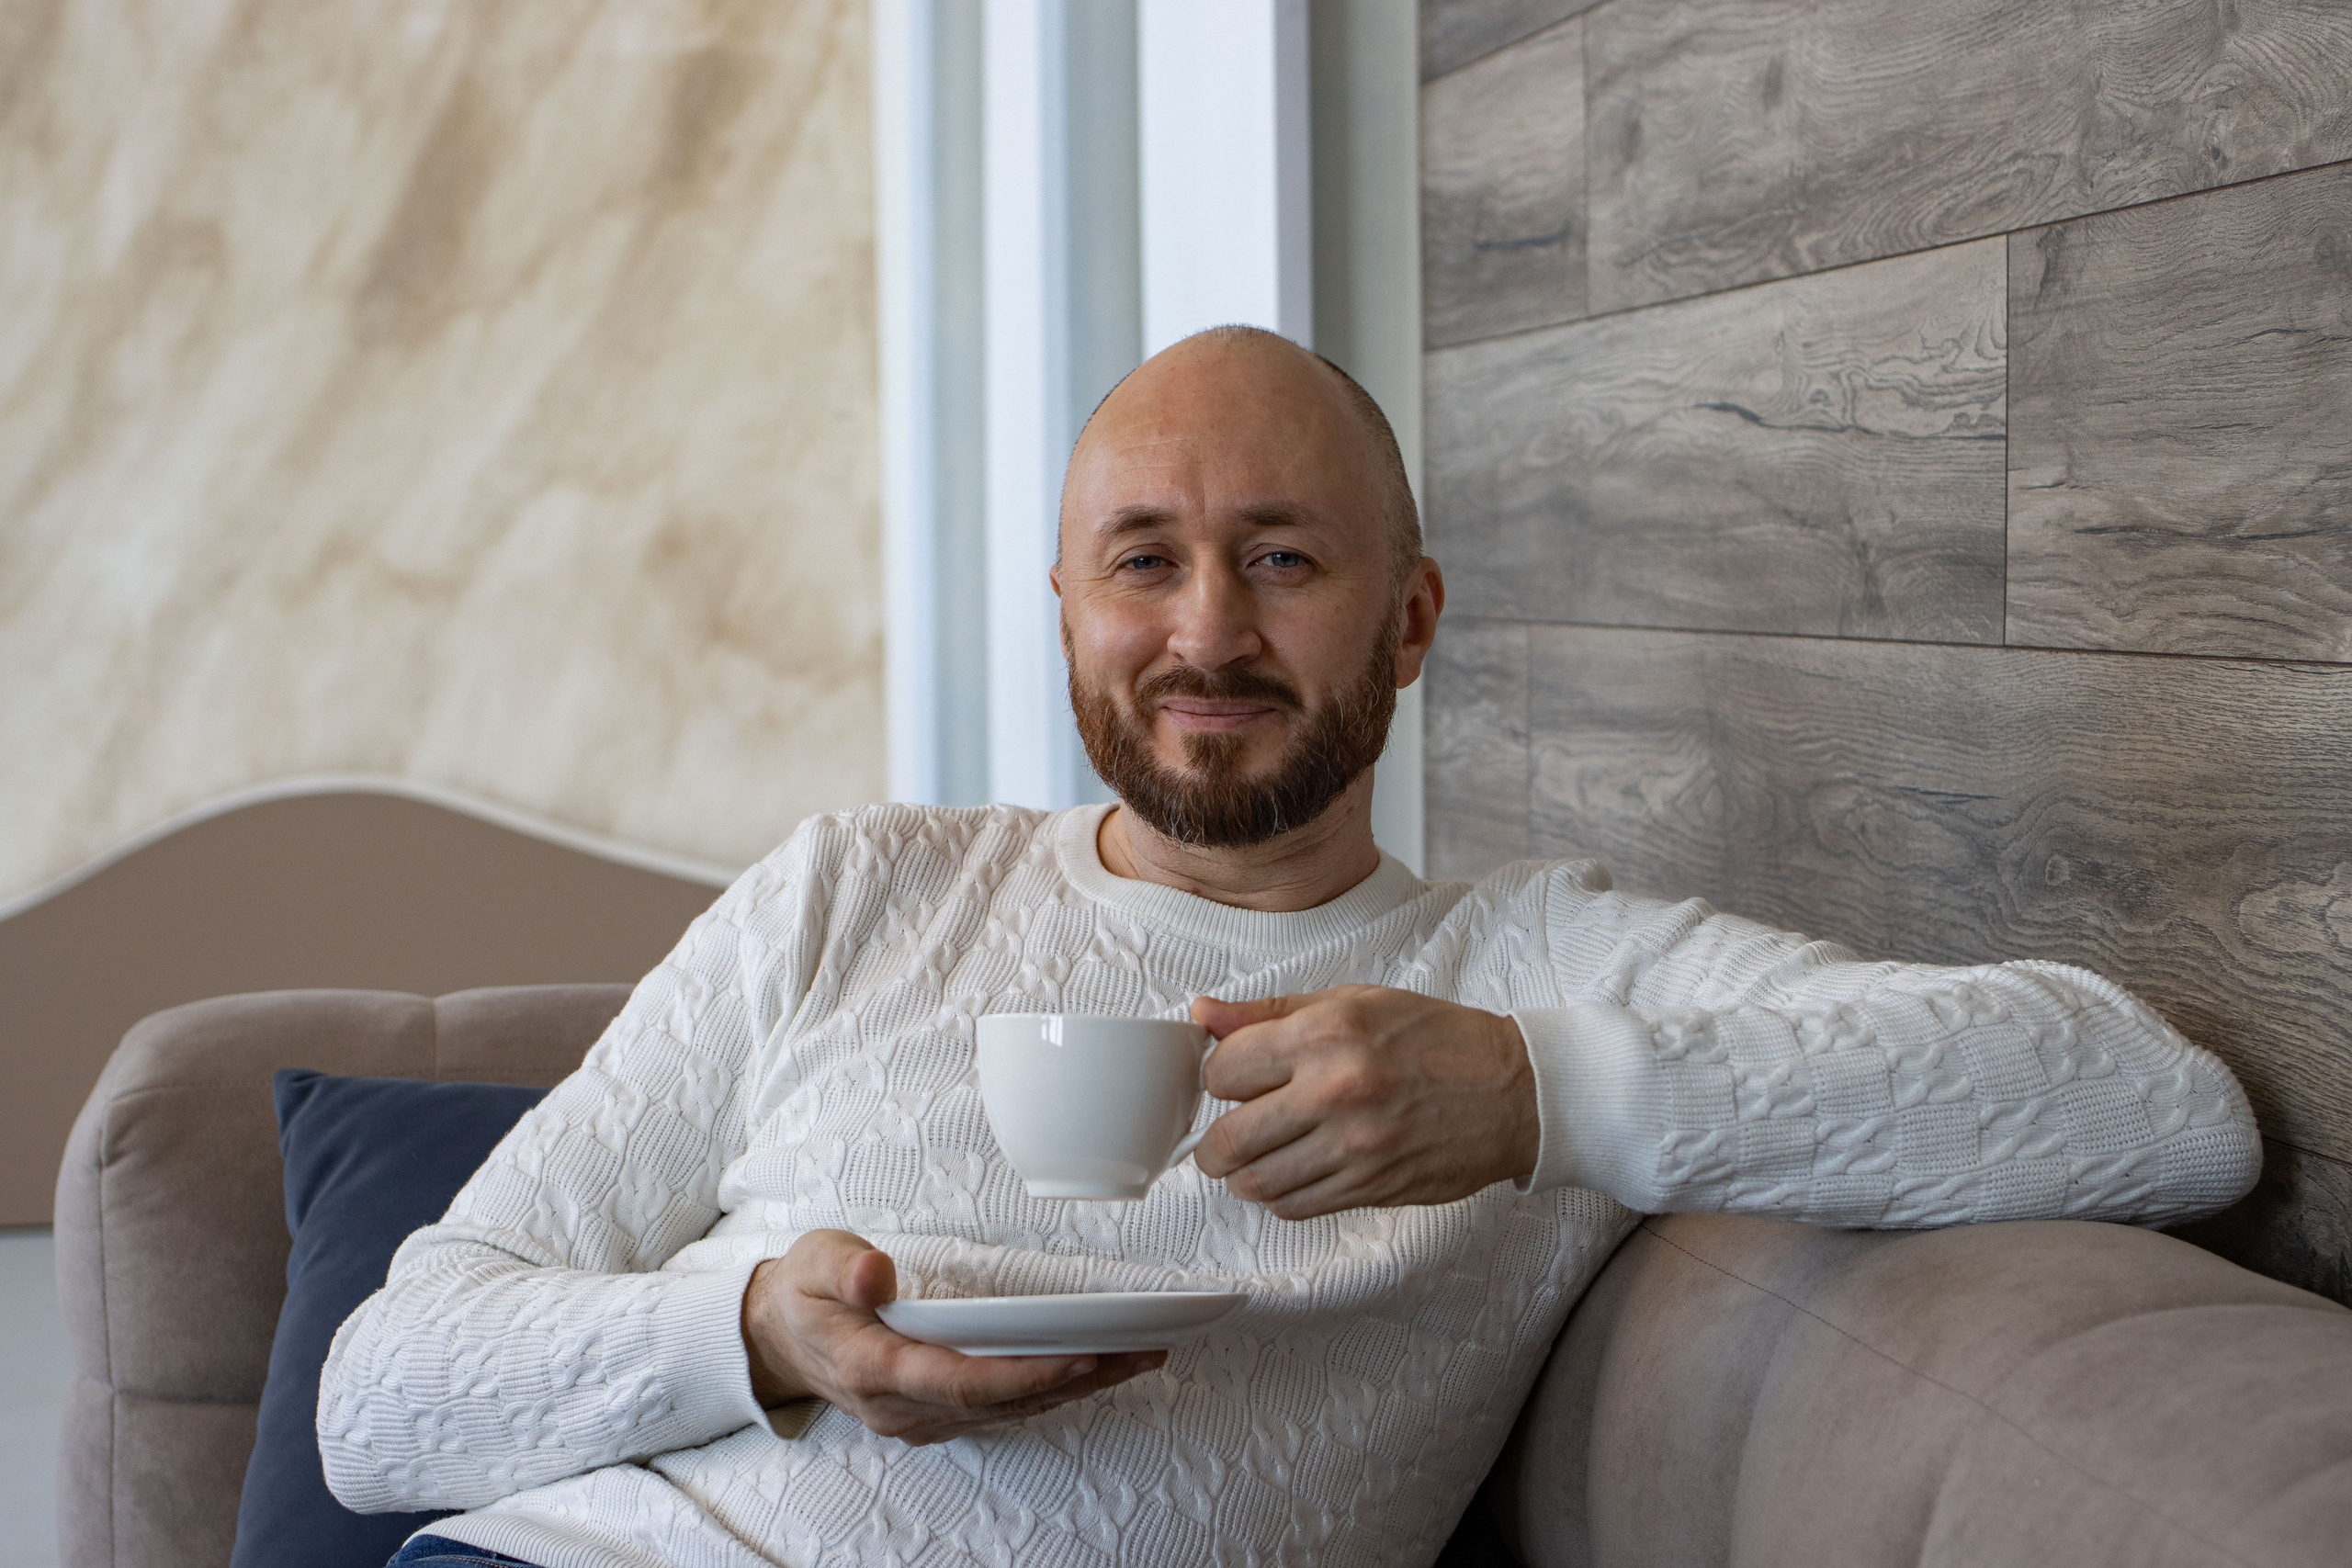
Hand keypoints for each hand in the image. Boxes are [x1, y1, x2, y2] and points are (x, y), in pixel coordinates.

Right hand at [741, 1231, 1163, 1444]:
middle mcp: (900, 1407)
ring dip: (1074, 1389)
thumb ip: (845, 1268)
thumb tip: (876, 1276)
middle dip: (1074, 1380)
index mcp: (873, 1368)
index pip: (960, 1381)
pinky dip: (1049, 1391)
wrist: (778, 1336)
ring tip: (1136, 1358)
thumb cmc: (804, 1290)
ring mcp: (918, 1418)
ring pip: (1008, 1411)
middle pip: (1000, 1403)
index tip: (1081, 1357)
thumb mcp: (813, 1260)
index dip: (1024, 1375)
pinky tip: (1093, 1370)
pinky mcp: (934, 1414)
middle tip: (1139, 1353)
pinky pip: (1000, 1409)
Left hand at [1191, 986, 1537, 1219]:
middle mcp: (1335, 1092)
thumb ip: (1270, 1013)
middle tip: (1229, 1132)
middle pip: (1228, 1139)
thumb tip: (1204, 1015)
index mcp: (1325, 1035)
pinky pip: (1295, 1207)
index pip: (1223, 1071)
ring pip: (1256, 1183)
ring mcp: (1354, 1147)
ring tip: (1261, 1155)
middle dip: (1216, 1140)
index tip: (1234, 1080)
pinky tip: (1296, 1172)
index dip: (1219, 1077)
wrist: (1513, 1089)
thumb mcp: (1353, 1002)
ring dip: (1246, 1174)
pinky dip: (1282, 1195)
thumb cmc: (1436, 1039)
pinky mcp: (1371, 1188)